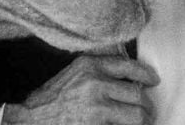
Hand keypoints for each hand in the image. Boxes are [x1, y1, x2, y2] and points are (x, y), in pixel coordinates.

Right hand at [1, 55, 158, 124]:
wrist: (31, 119)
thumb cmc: (51, 97)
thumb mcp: (74, 73)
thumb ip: (99, 71)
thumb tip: (127, 79)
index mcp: (90, 66)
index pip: (128, 66)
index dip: (145, 74)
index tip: (153, 80)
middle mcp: (95, 84)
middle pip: (137, 94)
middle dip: (146, 106)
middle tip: (148, 111)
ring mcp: (97, 108)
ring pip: (136, 116)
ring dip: (142, 121)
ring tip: (142, 123)